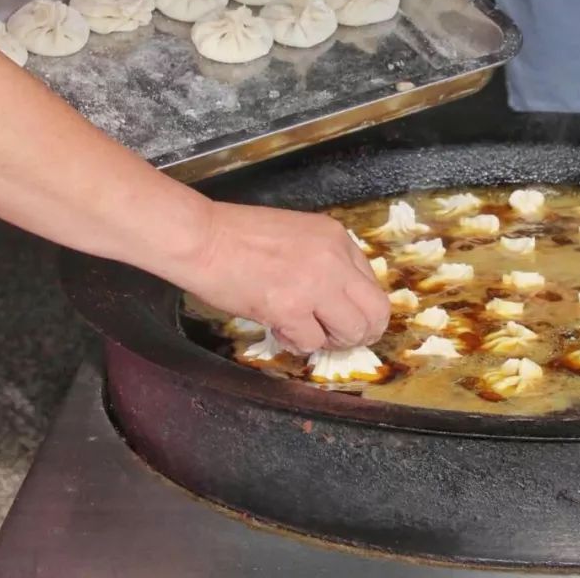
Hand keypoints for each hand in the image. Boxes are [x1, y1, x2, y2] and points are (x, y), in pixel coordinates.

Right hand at [170, 202, 390, 352]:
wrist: (203, 238)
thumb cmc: (239, 236)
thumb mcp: (299, 235)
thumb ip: (325, 260)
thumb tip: (338, 298)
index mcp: (338, 238)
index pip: (371, 284)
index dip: (359, 307)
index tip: (342, 317)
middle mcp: (335, 260)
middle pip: (376, 311)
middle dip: (362, 332)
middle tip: (340, 338)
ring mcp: (316, 285)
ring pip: (352, 331)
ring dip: (333, 341)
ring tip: (309, 334)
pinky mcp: (291, 309)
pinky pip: (313, 343)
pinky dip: (299, 344)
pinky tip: (282, 332)